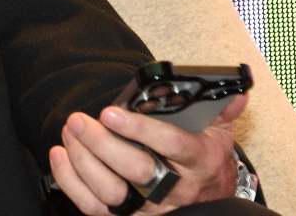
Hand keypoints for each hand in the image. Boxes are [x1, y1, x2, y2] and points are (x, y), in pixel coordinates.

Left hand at [48, 94, 247, 214]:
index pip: (170, 145)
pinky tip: (59, 154)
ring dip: (83, 161)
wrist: (207, 196)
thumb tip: (235, 91)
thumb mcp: (218, 131)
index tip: (110, 112)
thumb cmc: (204, 155)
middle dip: (101, 144)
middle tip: (78, 120)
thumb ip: (221, 108)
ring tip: (69, 131)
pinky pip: (94, 208)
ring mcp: (149, 207)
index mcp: (198, 160)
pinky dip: (71, 182)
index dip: (139, 129)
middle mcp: (174, 188)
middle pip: (135, 170)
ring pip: (111, 192)